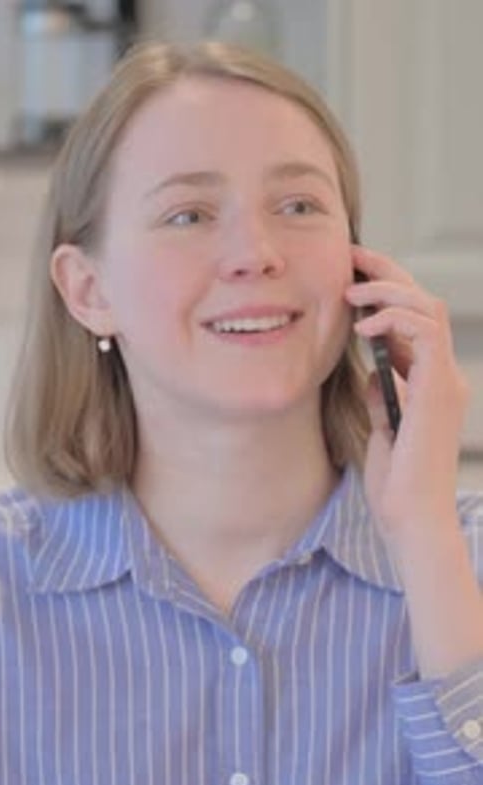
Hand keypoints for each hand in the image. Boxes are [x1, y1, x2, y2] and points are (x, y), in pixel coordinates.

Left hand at [345, 244, 468, 543]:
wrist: (411, 518)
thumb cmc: (397, 484)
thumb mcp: (382, 427)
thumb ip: (383, 394)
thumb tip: (372, 369)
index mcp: (431, 383)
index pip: (414, 320)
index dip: (385, 292)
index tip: (350, 274)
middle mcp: (443, 376)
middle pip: (424, 302)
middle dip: (388, 273)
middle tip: (351, 255)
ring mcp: (446, 380)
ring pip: (429, 308)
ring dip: (388, 290)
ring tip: (350, 290)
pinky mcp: (439, 389)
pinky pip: (425, 332)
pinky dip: (393, 319)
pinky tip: (360, 326)